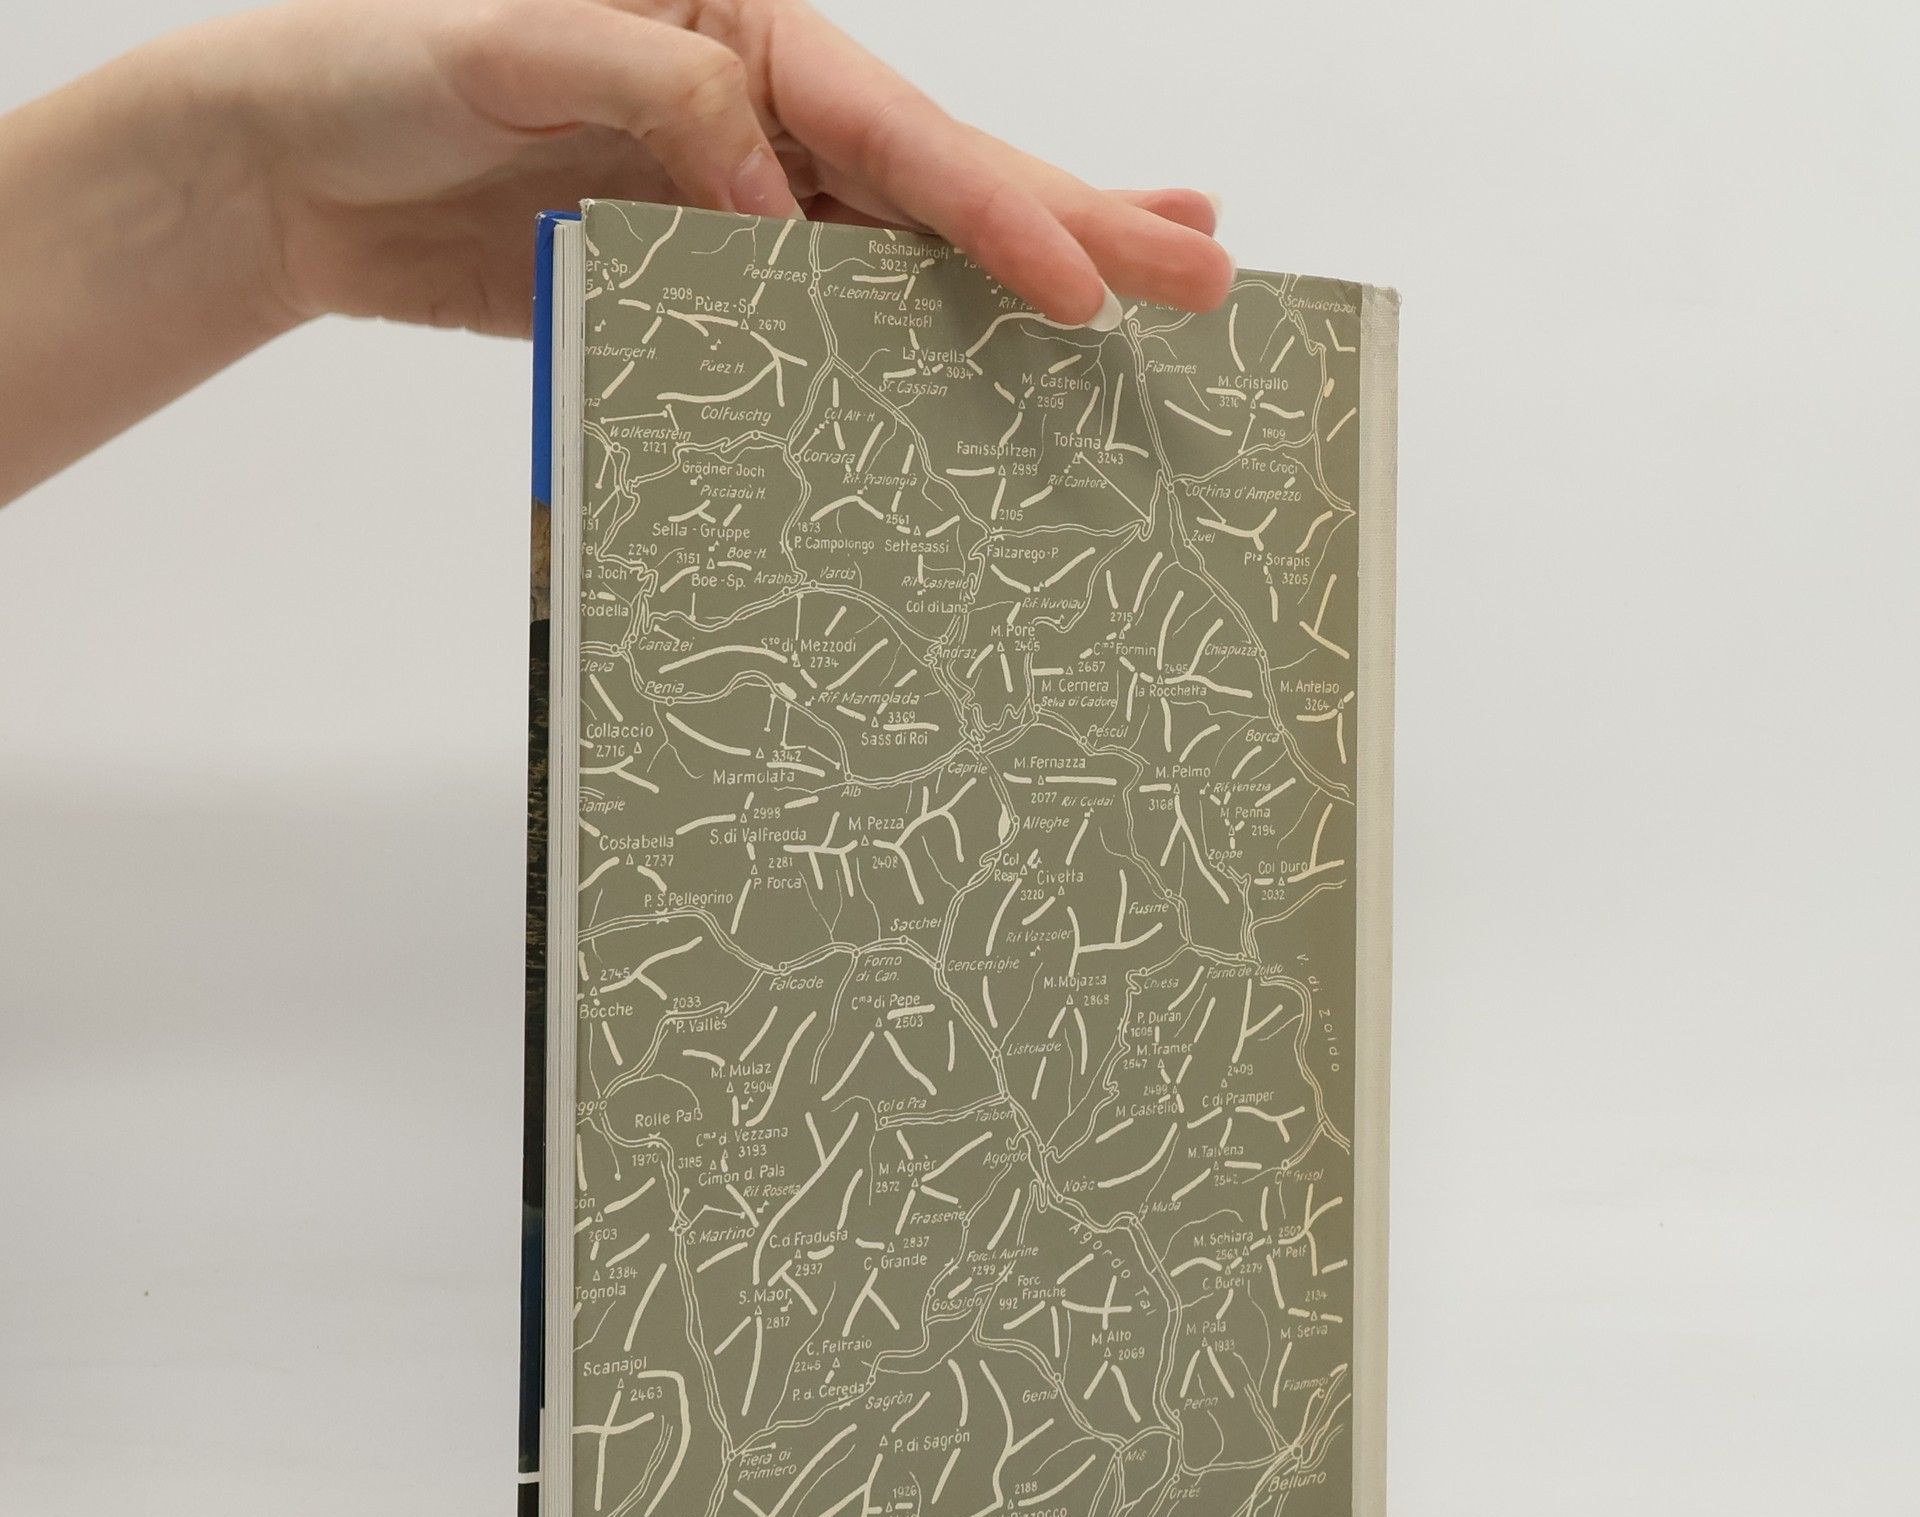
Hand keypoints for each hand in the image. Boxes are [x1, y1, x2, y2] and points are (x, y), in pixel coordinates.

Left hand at [227, 0, 1230, 334]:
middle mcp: (757, 106)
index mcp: (732, 25)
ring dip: (1025, 267)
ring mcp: (740, 199)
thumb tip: (780, 197)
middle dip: (1074, 223)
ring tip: (1142, 280)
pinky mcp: (705, 282)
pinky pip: (821, 316)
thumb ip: (659, 93)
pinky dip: (904, 337)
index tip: (1082, 286)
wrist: (289, 159)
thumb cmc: (375, 66)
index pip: (887, 128)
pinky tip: (976, 356)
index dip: (993, 208)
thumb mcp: (510, 44)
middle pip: (940, 175)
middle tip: (1206, 267)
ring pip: (906, 244)